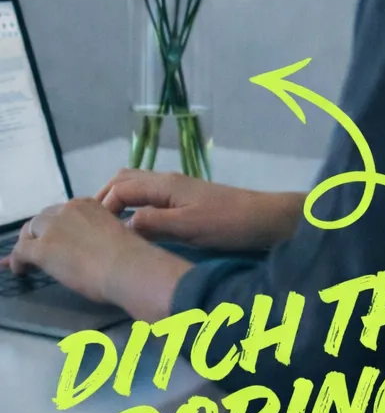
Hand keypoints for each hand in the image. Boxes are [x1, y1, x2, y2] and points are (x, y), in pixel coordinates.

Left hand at [0, 197, 163, 303]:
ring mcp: (53, 228)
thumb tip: (92, 248)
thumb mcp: (114, 234)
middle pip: (43, 218)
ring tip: (28, 261)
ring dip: (28, 244)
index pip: (63, 212)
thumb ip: (98, 234)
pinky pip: (20, 251)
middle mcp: (68, 210)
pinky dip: (17, 261)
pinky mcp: (42, 248)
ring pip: (30, 231)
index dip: (56, 226)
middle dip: (39, 232)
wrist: (127, 267)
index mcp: (88, 205)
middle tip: (41, 249)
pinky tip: (21, 271)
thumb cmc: (130, 256)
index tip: (56, 237)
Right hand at [95, 169, 301, 250]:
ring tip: (108, 226)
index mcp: (165, 184)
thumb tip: (121, 225)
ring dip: (118, 200)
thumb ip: (154, 223)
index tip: (94, 232)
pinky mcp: (185, 199)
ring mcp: (177, 188)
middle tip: (93, 226)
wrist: (263, 219)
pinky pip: (149, 195)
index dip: (102, 207)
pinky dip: (133, 204)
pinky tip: (134, 225)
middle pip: (125, 179)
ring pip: (137, 185)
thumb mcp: (188, 227)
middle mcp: (167, 181)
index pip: (120, 188)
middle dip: (104, 198)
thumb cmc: (228, 223)